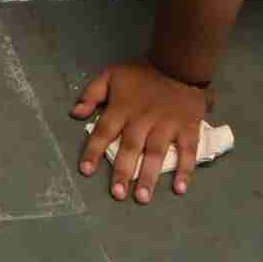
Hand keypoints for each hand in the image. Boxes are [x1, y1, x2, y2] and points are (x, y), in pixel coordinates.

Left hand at [74, 61, 213, 203]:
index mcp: (122, 108)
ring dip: (150, 176)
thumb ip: (91, 94)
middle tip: (118, 194)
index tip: (86, 171)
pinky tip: (180, 188)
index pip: (104, 131)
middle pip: (130, 147)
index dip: (94, 151)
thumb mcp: (111, 75)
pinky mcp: (187, 127)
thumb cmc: (142, 74)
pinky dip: (185, 169)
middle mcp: (142, 119)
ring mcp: (166, 125)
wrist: (178, 63)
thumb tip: (75, 113)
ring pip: (156, 153)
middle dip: (123, 171)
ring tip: (143, 198)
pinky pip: (187, 151)